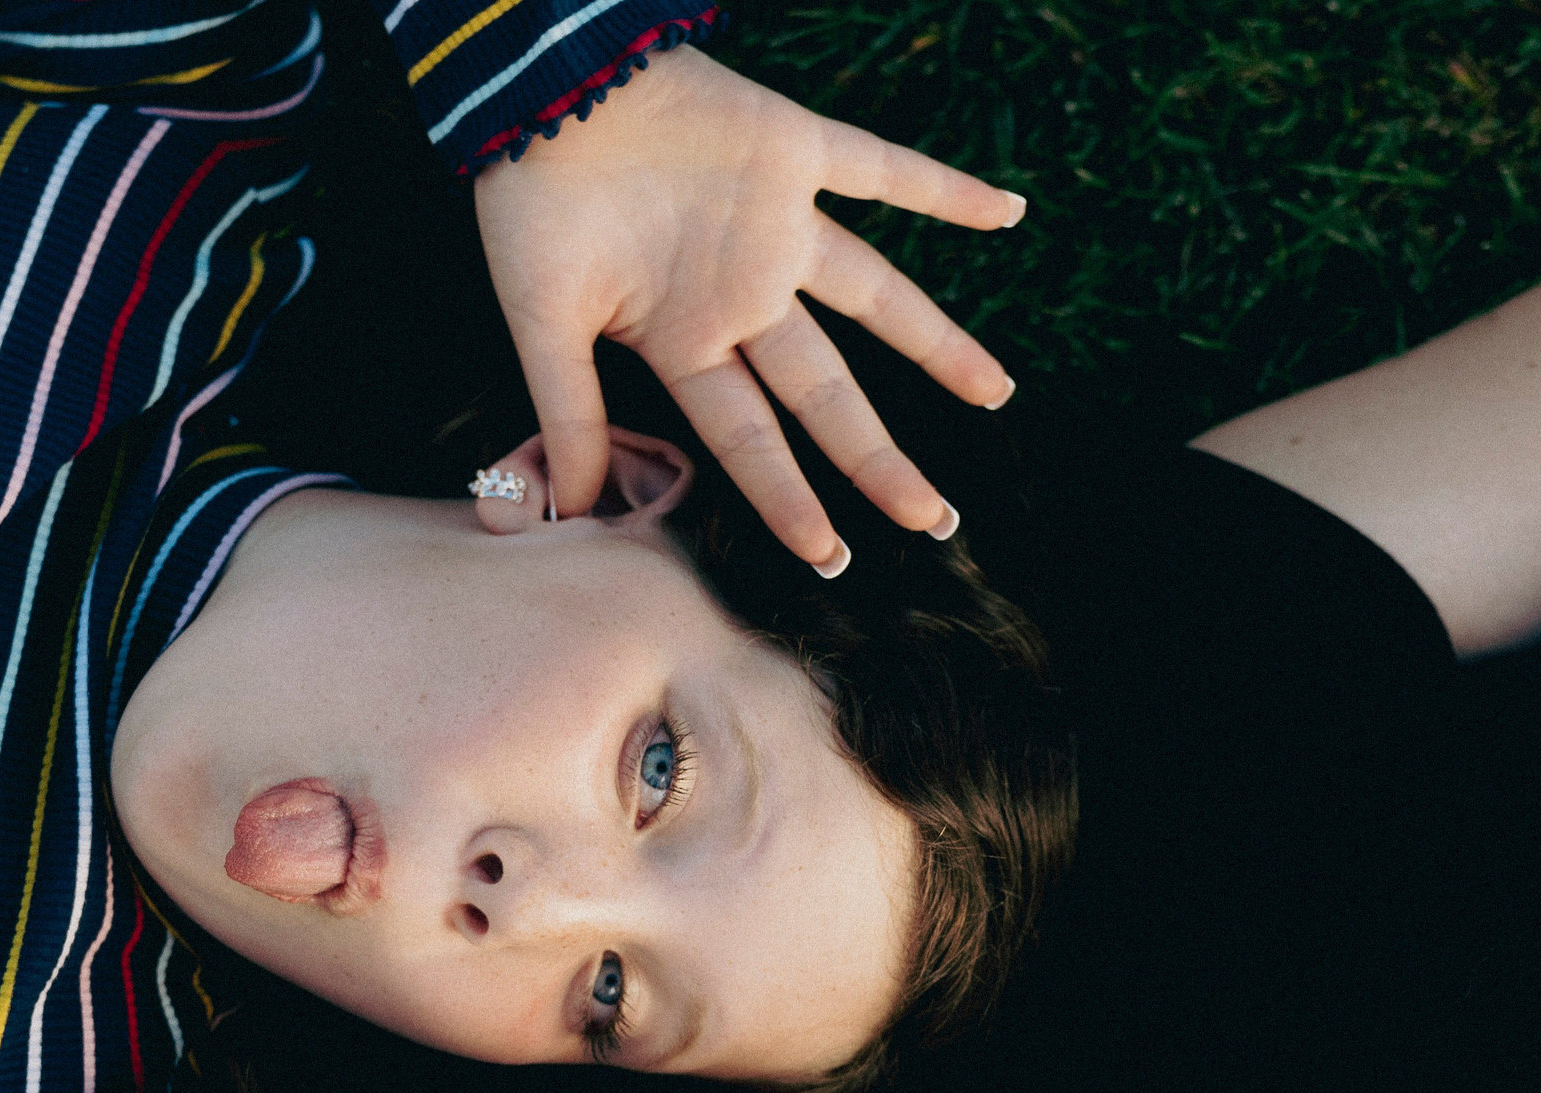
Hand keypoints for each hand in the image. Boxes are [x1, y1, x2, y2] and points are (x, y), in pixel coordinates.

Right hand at [473, 44, 1024, 572]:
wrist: (538, 86)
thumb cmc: (532, 205)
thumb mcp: (542, 323)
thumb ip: (572, 413)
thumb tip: (573, 512)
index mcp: (685, 338)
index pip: (748, 438)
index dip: (787, 499)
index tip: (828, 558)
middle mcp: (743, 293)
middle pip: (826, 393)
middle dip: (877, 458)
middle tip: (933, 519)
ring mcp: (776, 226)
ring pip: (876, 297)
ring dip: (937, 344)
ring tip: (997, 394)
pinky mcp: (792, 151)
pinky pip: (884, 170)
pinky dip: (944, 185)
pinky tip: (1009, 212)